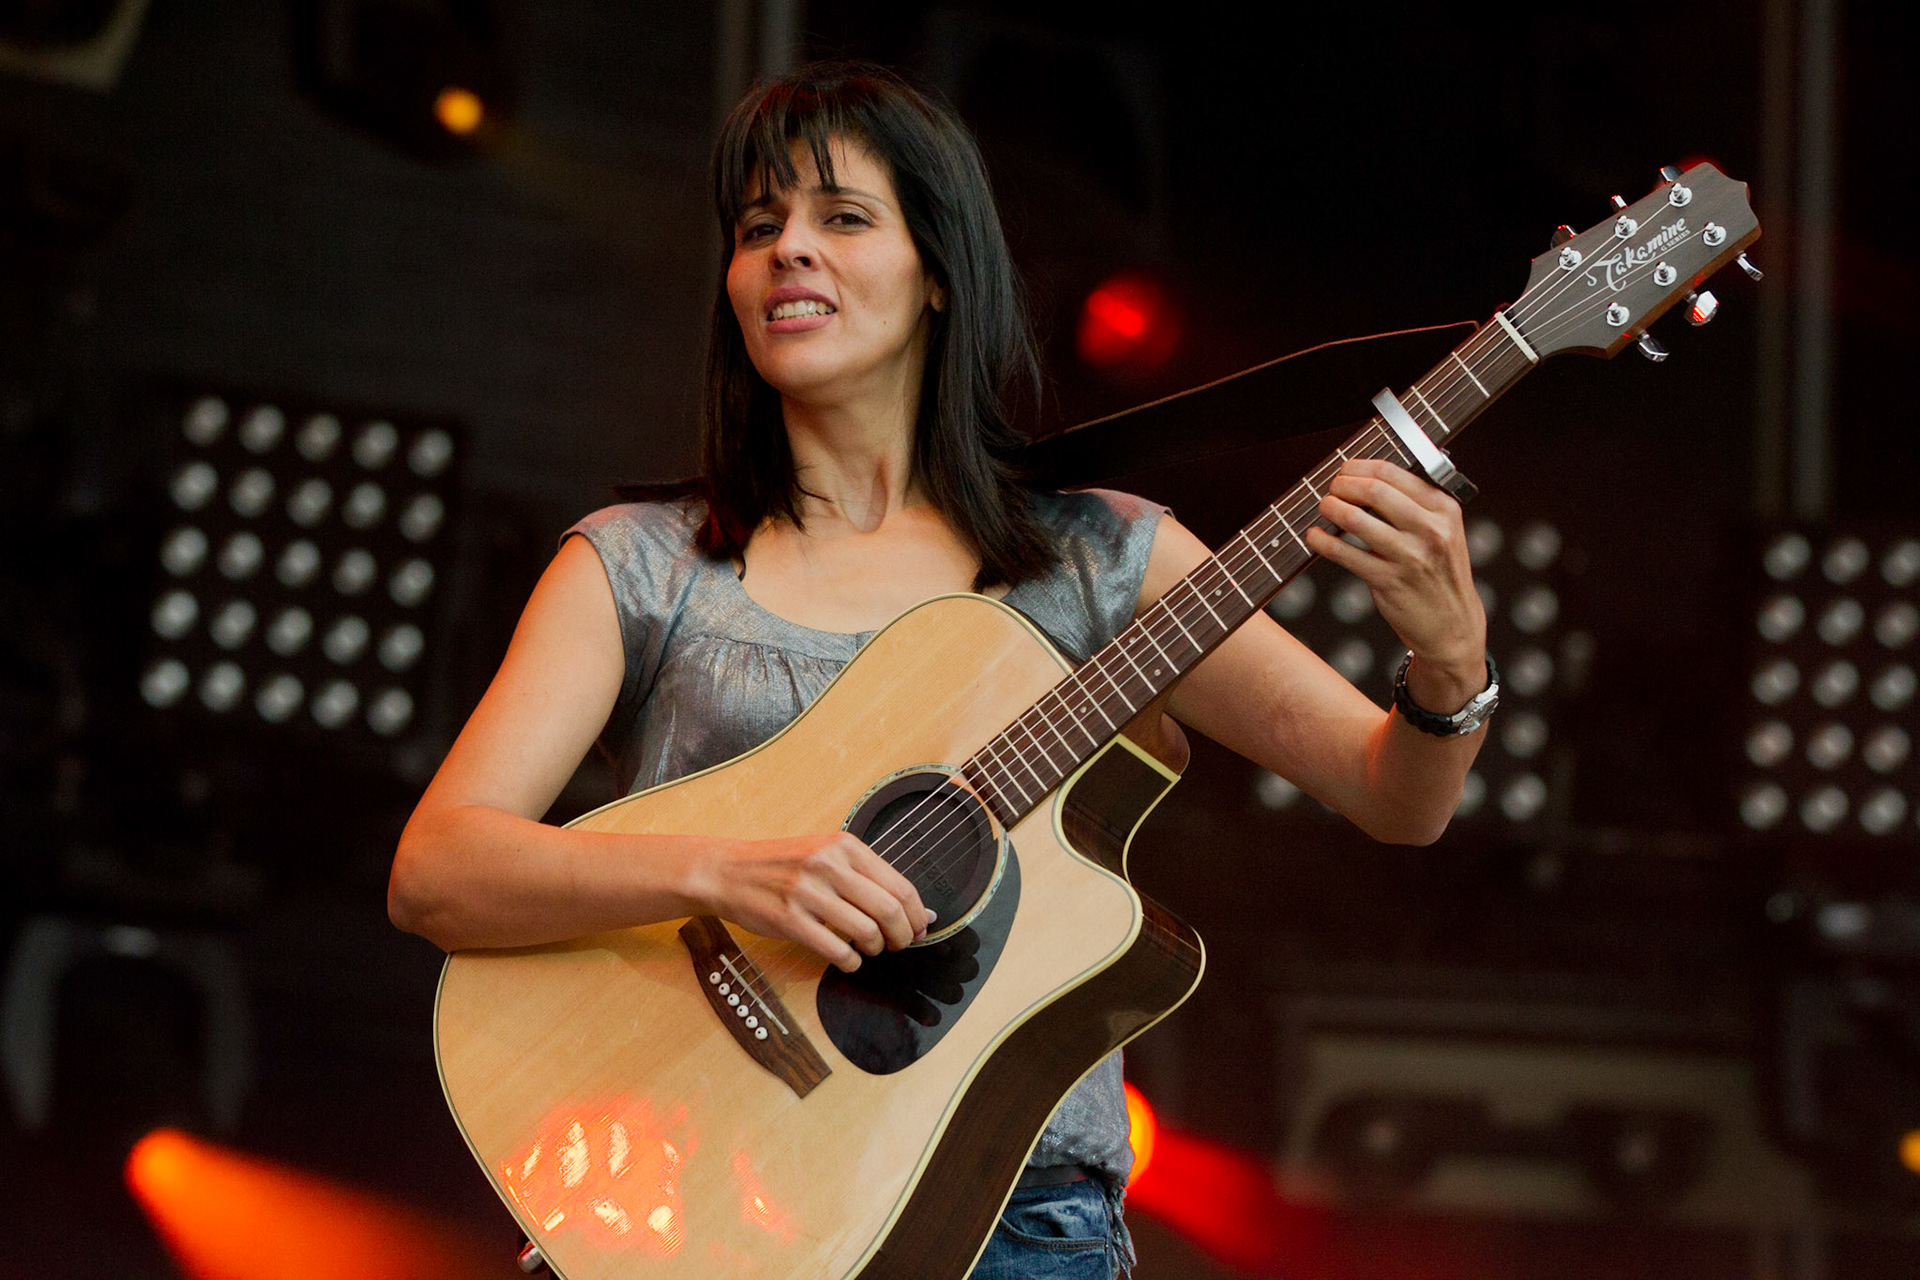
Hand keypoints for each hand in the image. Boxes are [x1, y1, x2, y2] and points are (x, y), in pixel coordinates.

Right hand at [695, 832, 932, 971]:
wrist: (729, 871)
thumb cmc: (782, 865)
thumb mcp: (826, 855)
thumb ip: (869, 878)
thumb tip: (919, 911)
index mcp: (844, 846)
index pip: (900, 886)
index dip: (916, 915)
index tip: (919, 928)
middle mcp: (829, 865)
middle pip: (889, 911)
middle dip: (902, 936)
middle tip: (899, 945)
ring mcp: (808, 893)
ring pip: (866, 933)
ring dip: (875, 949)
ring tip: (869, 949)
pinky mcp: (790, 920)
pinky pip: (837, 951)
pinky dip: (851, 962)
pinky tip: (847, 959)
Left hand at [1304, 458, 1487, 708]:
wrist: (1453, 626)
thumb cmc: (1440, 575)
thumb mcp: (1443, 533)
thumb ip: (1413, 506)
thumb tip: (1364, 481)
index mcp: (1444, 509)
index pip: (1394, 474)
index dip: (1360, 467)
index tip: (1345, 470)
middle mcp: (1430, 530)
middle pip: (1374, 491)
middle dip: (1343, 485)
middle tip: (1331, 489)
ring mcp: (1410, 557)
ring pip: (1356, 520)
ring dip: (1331, 508)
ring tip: (1324, 508)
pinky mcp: (1389, 581)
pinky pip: (1346, 555)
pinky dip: (1324, 542)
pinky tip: (1315, 536)